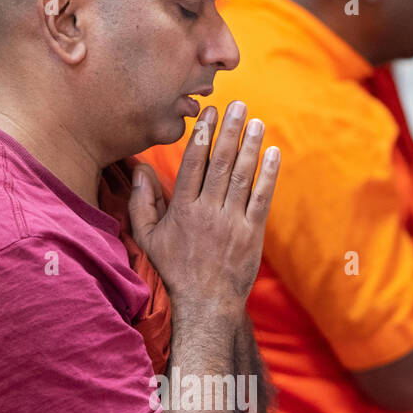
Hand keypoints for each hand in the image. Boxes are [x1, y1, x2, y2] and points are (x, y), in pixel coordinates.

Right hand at [129, 101, 279, 317]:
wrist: (204, 308)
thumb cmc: (172, 272)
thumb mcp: (147, 240)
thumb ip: (141, 204)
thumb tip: (140, 170)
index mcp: (181, 210)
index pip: (192, 163)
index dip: (201, 135)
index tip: (208, 113)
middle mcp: (207, 213)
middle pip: (219, 163)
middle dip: (229, 131)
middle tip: (237, 104)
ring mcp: (231, 224)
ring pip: (241, 177)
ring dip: (249, 146)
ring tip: (255, 121)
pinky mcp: (252, 236)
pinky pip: (261, 199)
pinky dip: (268, 175)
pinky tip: (273, 153)